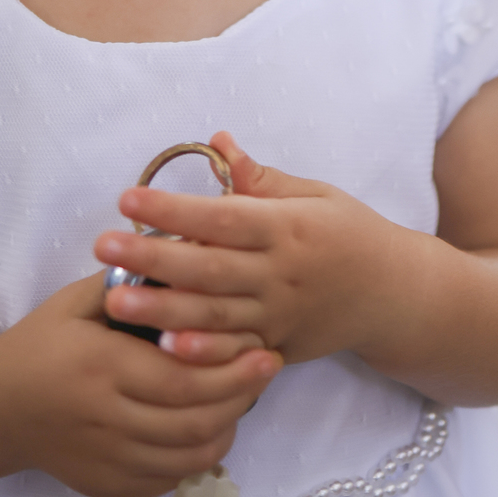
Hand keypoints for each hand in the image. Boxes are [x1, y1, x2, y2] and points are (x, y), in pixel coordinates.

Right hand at [0, 271, 281, 496]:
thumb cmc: (44, 340)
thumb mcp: (81, 299)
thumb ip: (136, 282)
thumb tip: (194, 251)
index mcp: (100, 367)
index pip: (182, 378)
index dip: (232, 369)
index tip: (266, 349)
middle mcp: (103, 420)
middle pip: (192, 421)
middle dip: (240, 396)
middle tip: (267, 369)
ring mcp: (104, 460)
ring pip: (187, 457)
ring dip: (226, 427)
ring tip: (245, 396)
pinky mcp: (105, 486)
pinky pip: (167, 479)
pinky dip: (199, 457)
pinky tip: (212, 426)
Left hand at [94, 131, 399, 365]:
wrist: (394, 296)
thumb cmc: (351, 234)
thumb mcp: (316, 195)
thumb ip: (262, 178)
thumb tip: (218, 142)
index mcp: (288, 227)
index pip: (223, 216)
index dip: (174, 209)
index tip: (128, 199)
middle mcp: (281, 274)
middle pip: (208, 267)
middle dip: (152, 257)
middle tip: (102, 247)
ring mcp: (279, 317)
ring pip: (213, 315)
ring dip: (161, 309)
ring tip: (115, 300)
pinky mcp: (278, 349)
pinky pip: (235, 354)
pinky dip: (203, 353)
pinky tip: (167, 347)